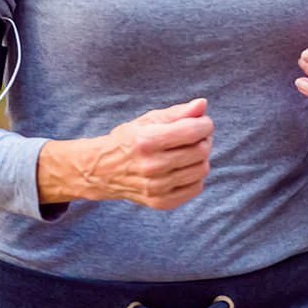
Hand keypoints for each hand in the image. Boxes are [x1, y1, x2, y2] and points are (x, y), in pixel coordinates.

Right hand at [37, 98, 213, 208]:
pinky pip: (196, 188)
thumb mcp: (149, 120)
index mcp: (147, 141)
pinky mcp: (160, 203)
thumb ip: (178, 112)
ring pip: (202, 170)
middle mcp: (151, 167)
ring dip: (201, 158)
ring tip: (189, 152)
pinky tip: (183, 168)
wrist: (102, 172)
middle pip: (201, 151)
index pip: (193, 131)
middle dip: (204, 139)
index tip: (202, 122)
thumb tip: (202, 104)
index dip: (205, 124)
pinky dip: (195, 176)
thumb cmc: (130, 140)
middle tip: (195, 136)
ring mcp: (156, 188)